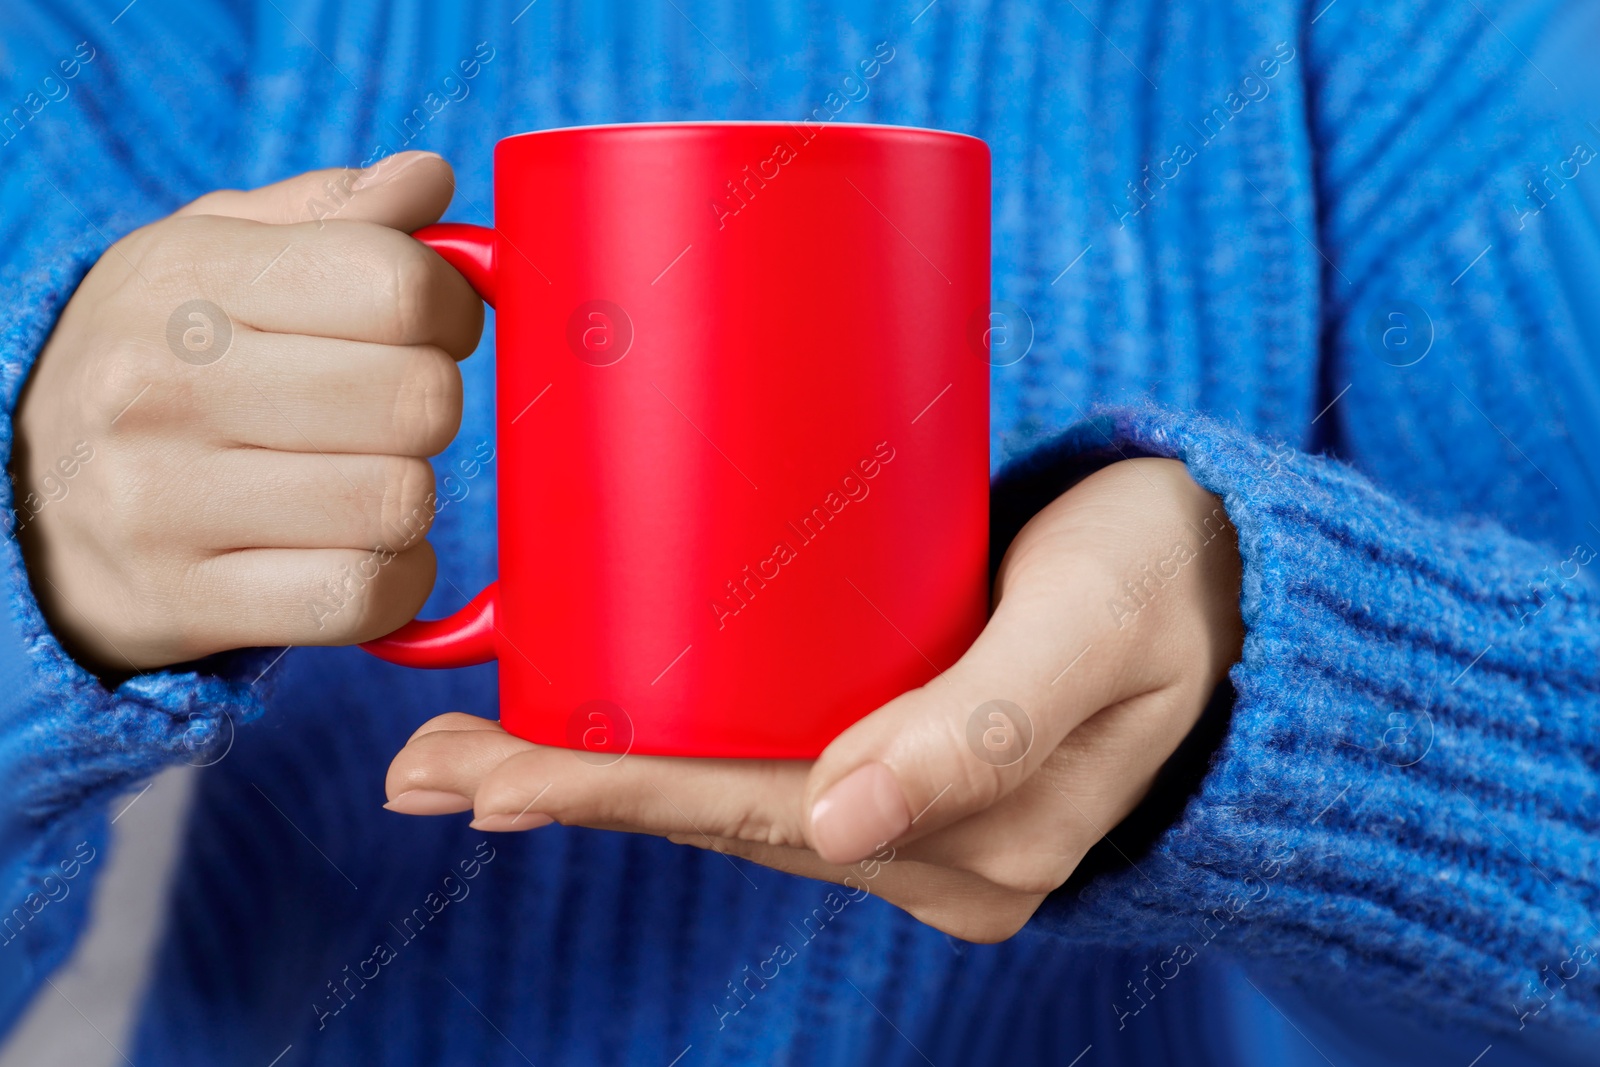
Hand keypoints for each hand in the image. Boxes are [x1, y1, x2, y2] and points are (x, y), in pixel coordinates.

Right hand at [12, 152, 481, 671]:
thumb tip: (430, 179)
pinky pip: (362, 596)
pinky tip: (356, 551)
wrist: (24, 497)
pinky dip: (392, 580)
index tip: (426, 329)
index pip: (398, 283)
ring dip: (409, 499)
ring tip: (360, 480)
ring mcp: (162, 502)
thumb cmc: (161, 361)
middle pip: (417, 399)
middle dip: (430, 408)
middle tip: (388, 414)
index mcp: (186, 277)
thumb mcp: (213, 257)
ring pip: (398, 503)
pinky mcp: (182, 602)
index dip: (449, 310)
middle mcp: (161, 384)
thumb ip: (331, 214)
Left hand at [385, 457, 1242, 941]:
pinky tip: (593, 731)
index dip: (612, 796)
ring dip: (597, 778)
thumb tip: (844, 830)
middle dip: (565, 793)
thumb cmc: (1172, 575)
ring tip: (461, 759)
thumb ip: (986, 727)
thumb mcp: (1098, 629)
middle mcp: (927, 854)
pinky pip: (766, 769)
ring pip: (727, 801)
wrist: (1233, 573)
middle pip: (715, 819)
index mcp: (971, 845)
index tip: (483, 779)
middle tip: (423, 769)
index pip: (751, 819)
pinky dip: (668, 752)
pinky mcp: (904, 760)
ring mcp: (912, 816)